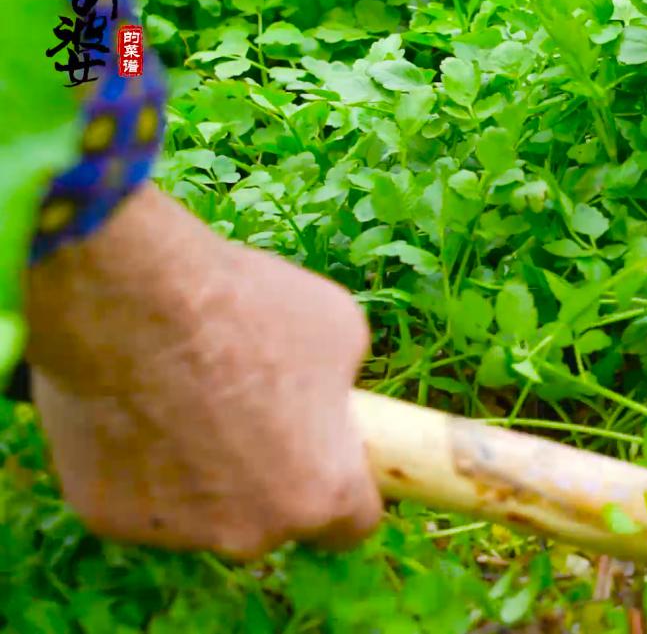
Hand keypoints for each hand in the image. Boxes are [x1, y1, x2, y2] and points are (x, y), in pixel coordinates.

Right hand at [23, 185, 380, 559]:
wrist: (129, 299)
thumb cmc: (246, 311)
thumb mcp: (339, 330)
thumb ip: (341, 386)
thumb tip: (329, 397)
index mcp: (322, 493)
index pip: (352, 523)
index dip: (345, 487)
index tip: (328, 459)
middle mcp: (253, 533)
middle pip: (273, 517)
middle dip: (269, 476)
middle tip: (245, 410)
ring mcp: (178, 533)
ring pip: (204, 511)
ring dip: (203, 472)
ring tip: (183, 397)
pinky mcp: (109, 519)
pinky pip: (139, 496)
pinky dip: (139, 464)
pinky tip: (134, 407)